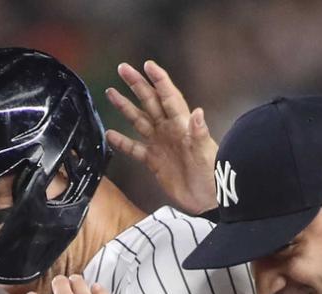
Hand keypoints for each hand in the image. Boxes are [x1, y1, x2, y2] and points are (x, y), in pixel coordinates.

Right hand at [105, 61, 218, 215]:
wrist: (208, 200)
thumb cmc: (212, 175)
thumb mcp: (207, 152)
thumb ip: (200, 133)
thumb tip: (198, 113)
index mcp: (182, 124)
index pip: (168, 96)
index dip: (159, 80)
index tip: (147, 65)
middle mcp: (169, 130)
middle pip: (150, 101)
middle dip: (137, 84)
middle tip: (123, 68)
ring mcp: (160, 144)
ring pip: (139, 120)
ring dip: (125, 107)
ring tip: (111, 93)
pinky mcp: (154, 161)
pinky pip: (134, 149)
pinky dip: (122, 142)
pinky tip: (110, 135)